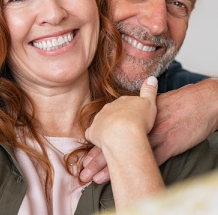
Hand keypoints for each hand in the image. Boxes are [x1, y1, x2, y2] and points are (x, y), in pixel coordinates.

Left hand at [80, 78, 217, 183]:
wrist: (196, 102)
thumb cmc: (174, 102)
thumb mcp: (150, 103)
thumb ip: (134, 108)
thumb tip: (124, 116)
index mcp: (133, 114)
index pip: (109, 131)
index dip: (96, 145)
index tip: (84, 158)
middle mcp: (139, 124)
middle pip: (112, 143)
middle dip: (96, 159)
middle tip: (83, 172)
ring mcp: (151, 134)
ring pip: (126, 152)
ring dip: (109, 167)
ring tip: (94, 178)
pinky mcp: (166, 145)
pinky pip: (145, 159)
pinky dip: (133, 170)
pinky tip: (123, 179)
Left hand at [85, 76, 157, 150]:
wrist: (123, 133)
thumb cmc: (139, 119)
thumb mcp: (149, 103)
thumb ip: (149, 91)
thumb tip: (151, 78)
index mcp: (121, 102)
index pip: (123, 104)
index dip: (127, 112)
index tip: (132, 118)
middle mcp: (107, 108)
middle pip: (110, 113)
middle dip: (115, 119)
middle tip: (123, 129)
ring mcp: (98, 119)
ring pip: (101, 122)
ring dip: (105, 128)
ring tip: (114, 137)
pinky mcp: (92, 132)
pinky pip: (92, 134)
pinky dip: (95, 138)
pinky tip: (100, 143)